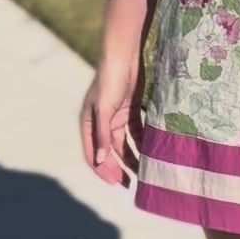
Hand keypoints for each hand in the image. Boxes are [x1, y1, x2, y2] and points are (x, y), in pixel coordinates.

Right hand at [80, 52, 143, 186]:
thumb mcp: (105, 109)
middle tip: (129, 183)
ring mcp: (115, 116)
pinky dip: (141, 142)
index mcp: (89, 123)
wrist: (124, 55)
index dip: (102, 170)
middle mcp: (100, 122)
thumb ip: (102, 135)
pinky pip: (135, 131)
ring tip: (142, 172)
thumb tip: (100, 160)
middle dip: (117, 167)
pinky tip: (150, 152)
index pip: (93, 154)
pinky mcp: (129, 109)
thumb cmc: (110, 80)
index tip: (115, 183)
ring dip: (131, 157)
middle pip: (108, 151)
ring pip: (123, 143)